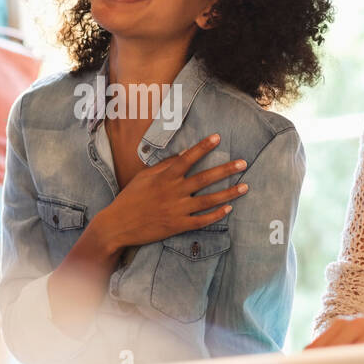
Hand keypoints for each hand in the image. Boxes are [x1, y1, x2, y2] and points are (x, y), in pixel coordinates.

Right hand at [97, 133, 248, 252]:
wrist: (118, 224)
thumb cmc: (130, 198)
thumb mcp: (144, 177)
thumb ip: (164, 166)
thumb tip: (183, 154)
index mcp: (165, 177)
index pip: (188, 158)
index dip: (203, 147)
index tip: (218, 137)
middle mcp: (174, 191)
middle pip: (205, 178)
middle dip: (226, 170)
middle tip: (243, 163)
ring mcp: (177, 210)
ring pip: (208, 200)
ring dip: (229, 193)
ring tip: (245, 187)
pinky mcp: (178, 225)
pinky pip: (201, 220)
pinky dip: (216, 215)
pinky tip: (228, 209)